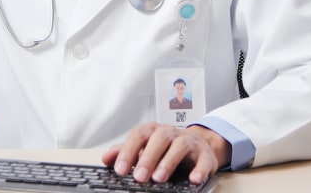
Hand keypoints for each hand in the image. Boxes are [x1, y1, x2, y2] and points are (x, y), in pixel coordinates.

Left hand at [100, 122, 230, 184]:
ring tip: (159, 179)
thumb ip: (125, 151)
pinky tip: (193, 180)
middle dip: (147, 159)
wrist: (197, 143)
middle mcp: (170, 133)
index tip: (119, 170)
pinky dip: (199, 170)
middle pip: (158, 140)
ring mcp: (188, 142)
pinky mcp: (205, 154)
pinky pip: (204, 160)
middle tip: (139, 177)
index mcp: (152, 131)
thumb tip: (105, 159)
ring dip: (168, 162)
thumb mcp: (144, 146)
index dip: (128, 152)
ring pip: (179, 147)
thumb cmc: (166, 146)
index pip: (138, 136)